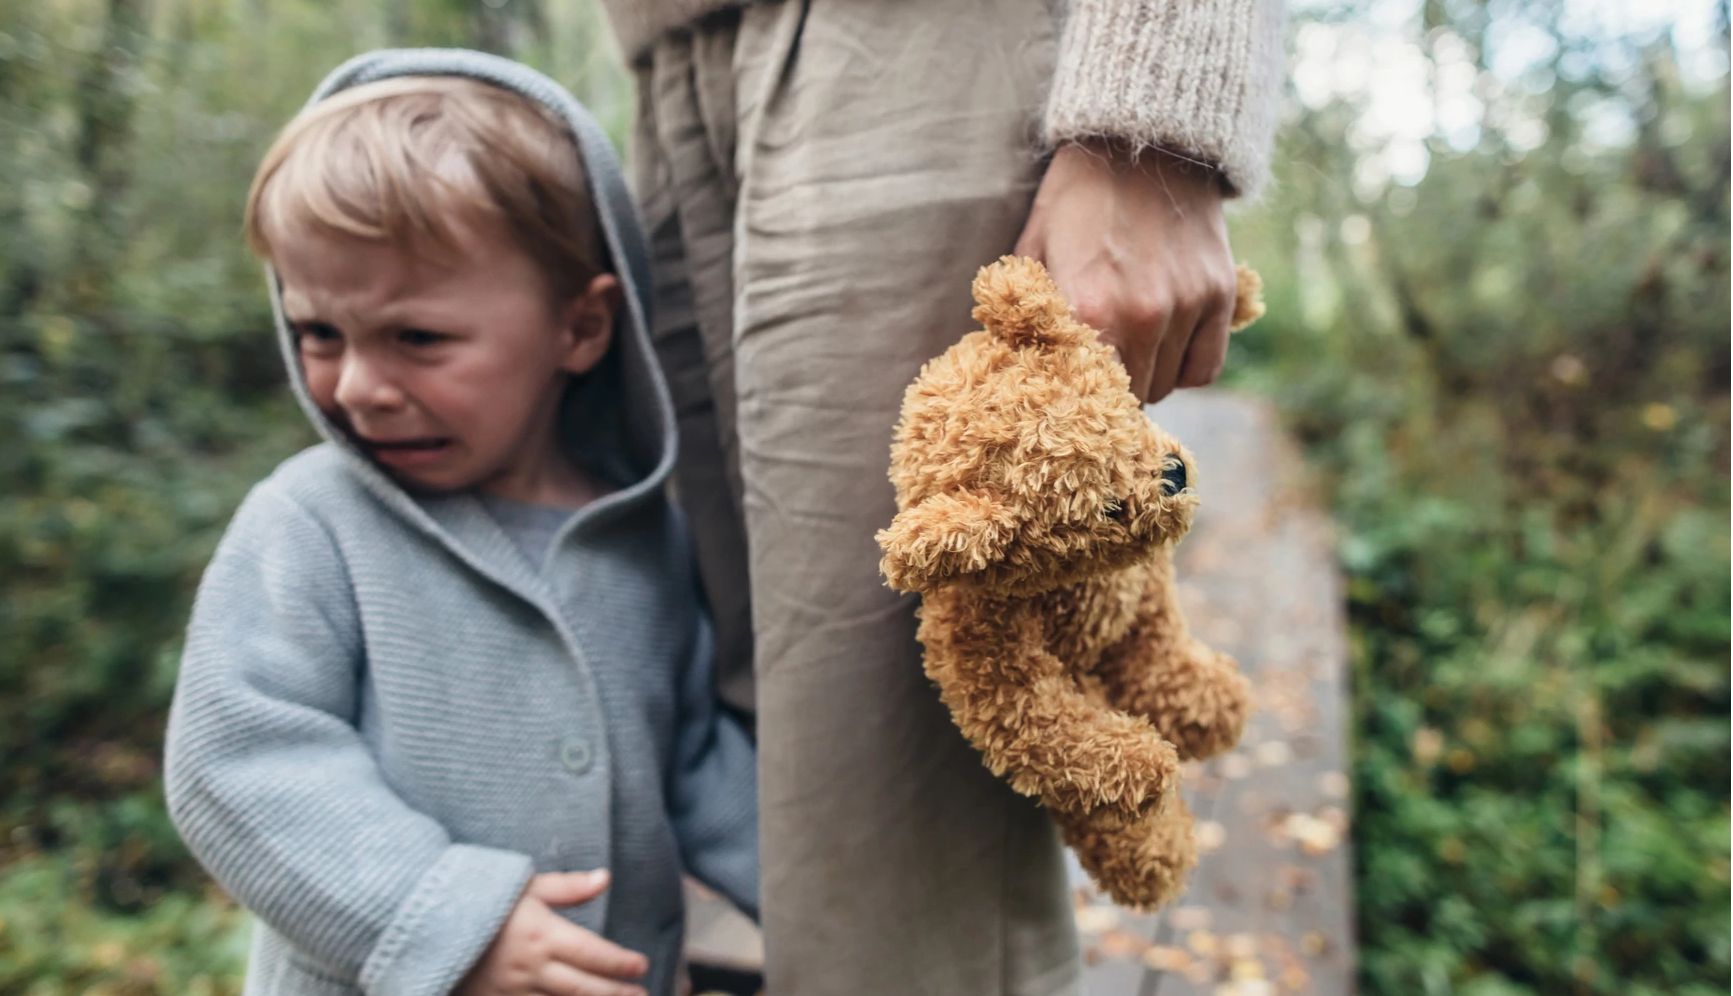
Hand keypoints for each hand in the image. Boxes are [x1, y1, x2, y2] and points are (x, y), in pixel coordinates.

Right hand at [458, 870, 649, 995]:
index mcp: (542, 934)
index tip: (641, 965)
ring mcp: (511, 991)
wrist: (426, 923)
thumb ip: (568, 887)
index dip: (620, 962)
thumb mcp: (526, 886)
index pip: (592, 953)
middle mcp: (530, 967)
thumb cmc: (481, 900)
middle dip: (617, 994)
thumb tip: (604, 878)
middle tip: (643, 994)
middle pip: (584, 988)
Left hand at [1013, 139, 1237, 403]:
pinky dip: (1187, 367)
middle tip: (1097, 373)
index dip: (1077, 403)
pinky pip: (1206, 367)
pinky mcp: (1220, 294)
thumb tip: (1012, 367)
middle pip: (1131, 398)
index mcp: (1088, 309)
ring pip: (1169, 385)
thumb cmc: (1075, 198)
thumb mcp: (1032, 251)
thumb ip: (1026, 315)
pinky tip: (1167, 347)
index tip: (1070, 398)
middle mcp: (1143, 315)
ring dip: (1149, 378)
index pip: (1086, 397)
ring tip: (1131, 350)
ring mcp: (1188, 306)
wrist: (1142, 141)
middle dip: (1112, 394)